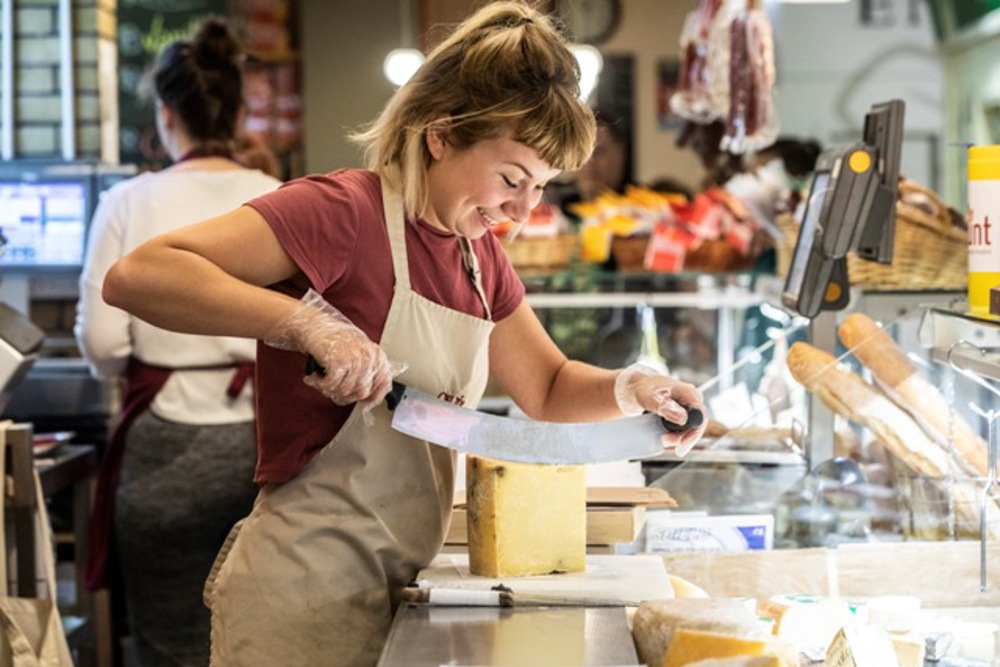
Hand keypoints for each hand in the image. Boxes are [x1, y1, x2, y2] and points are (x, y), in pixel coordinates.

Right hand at [265, 289, 392, 405]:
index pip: (384, 384)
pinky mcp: (338, 362)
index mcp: (377, 355)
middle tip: (333, 390)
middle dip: (345, 395)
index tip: (364, 402)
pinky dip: (320, 384)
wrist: (313, 324)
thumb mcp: (358, 351)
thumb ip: (366, 370)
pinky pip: (331, 386)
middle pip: (361, 393)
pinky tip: (315, 377)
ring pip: (344, 391)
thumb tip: (369, 396)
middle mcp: (368, 357)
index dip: (374, 397)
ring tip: (322, 380)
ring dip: (329, 389)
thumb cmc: (334, 339)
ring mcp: (354, 360)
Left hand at [614, 363, 706, 456]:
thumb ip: (666, 407)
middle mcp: (693, 402)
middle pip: (696, 427)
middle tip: (664, 442)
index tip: (679, 444)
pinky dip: (674, 437)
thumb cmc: (645, 389)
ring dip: (676, 440)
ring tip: (661, 441)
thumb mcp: (652, 397)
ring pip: (689, 431)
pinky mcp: (682, 416)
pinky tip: (664, 440)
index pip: (700, 419)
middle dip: (681, 439)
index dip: (692, 434)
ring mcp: (688, 410)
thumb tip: (682, 419)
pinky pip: (683, 431)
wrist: (638, 387)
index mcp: (690, 394)